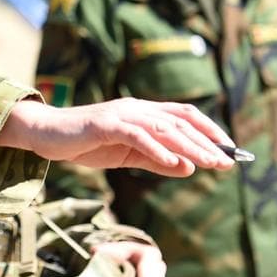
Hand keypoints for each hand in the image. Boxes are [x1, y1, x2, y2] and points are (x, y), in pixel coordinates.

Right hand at [0, 98, 234, 176]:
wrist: (46, 134)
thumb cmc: (85, 143)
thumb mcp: (126, 155)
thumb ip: (155, 160)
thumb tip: (188, 167)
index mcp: (143, 112)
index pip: (184, 116)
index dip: (209, 130)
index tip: (229, 150)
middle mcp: (136, 108)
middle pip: (179, 123)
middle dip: (207, 143)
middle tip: (227, 162)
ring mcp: (121, 114)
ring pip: (164, 128)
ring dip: (189, 146)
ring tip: (210, 163)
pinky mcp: (105, 124)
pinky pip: (137, 136)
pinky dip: (157, 149)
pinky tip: (174, 162)